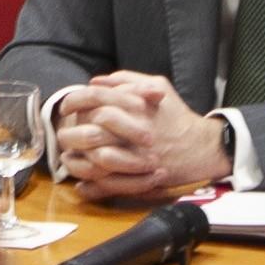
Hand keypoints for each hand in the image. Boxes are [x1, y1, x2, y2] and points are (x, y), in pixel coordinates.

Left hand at [51, 73, 226, 203]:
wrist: (202, 147)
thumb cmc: (176, 116)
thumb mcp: (158, 86)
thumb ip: (126, 80)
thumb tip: (95, 81)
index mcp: (136, 107)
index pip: (94, 99)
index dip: (74, 101)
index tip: (66, 108)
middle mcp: (134, 131)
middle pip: (89, 131)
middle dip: (69, 134)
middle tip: (62, 134)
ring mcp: (136, 157)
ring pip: (94, 160)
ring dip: (77, 160)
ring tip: (68, 157)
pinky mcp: (139, 179)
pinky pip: (107, 184)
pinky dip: (90, 184)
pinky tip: (81, 181)